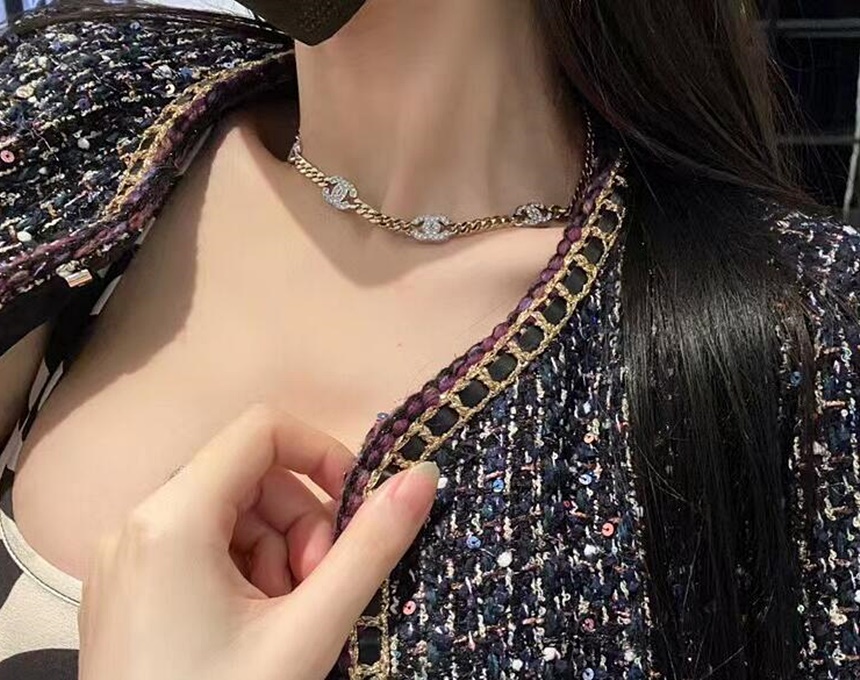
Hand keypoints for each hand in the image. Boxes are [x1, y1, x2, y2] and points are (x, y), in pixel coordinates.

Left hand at [77, 404, 437, 679]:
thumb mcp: (309, 631)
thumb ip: (370, 548)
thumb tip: (422, 476)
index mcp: (171, 518)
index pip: (262, 430)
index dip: (322, 454)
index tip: (354, 511)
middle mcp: (136, 522)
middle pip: (248, 477)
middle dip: (300, 524)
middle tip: (318, 589)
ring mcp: (125, 557)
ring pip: (229, 515)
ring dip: (275, 554)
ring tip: (286, 619)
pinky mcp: (126, 587)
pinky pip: (200, 547)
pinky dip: (241, 573)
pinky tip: (251, 629)